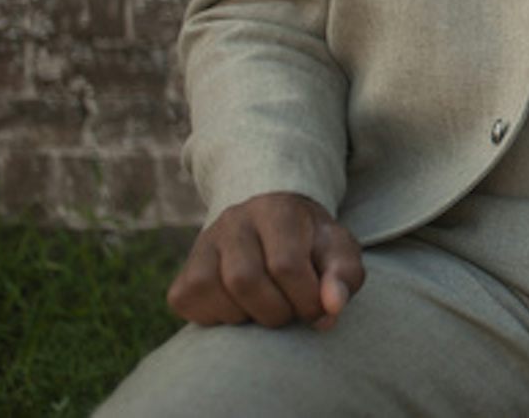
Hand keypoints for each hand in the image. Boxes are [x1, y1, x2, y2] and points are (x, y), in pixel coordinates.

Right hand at [167, 192, 364, 330]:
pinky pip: (191, 303)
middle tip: (291, 311)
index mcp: (277, 209)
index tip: (317, 309)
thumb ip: (344, 276)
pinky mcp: (184, 273)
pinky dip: (219, 318)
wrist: (275, 230)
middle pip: (244, 280)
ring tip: (268, 307)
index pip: (285, 264)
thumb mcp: (338, 253)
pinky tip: (242, 308)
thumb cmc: (311, 247)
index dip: (305, 299)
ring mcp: (204, 244)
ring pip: (215, 294)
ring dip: (249, 317)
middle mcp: (234, 221)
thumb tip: (331, 309)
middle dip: (276, 311)